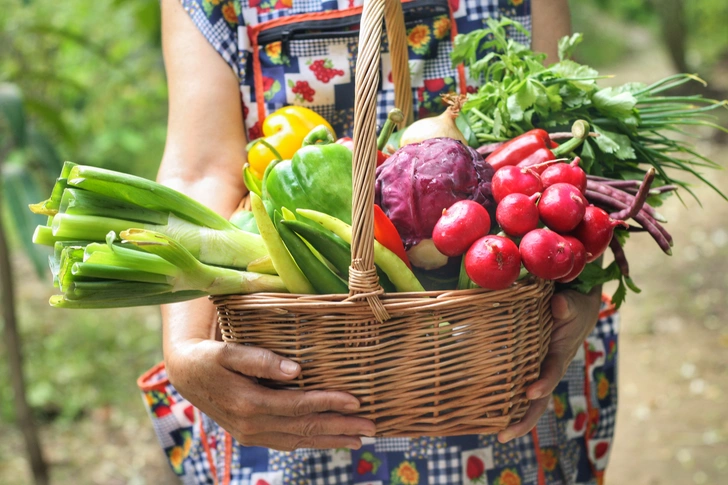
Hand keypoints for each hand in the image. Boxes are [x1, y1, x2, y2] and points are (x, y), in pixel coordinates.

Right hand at [166, 338, 376, 450]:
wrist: (185, 374)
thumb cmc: (209, 357)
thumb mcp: (228, 351)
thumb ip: (260, 360)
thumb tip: (296, 370)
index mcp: (249, 403)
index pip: (299, 405)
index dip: (329, 403)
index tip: (356, 400)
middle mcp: (252, 425)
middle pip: (305, 428)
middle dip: (340, 428)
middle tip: (371, 427)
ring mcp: (252, 434)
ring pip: (299, 440)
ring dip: (331, 440)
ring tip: (359, 438)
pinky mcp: (252, 435)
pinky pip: (288, 442)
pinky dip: (311, 442)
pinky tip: (329, 440)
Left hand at [497, 288, 601, 442]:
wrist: (575, 310)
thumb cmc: (574, 308)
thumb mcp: (574, 305)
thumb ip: (567, 306)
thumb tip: (559, 304)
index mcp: (560, 355)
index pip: (551, 372)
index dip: (543, 383)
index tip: (530, 392)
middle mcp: (548, 369)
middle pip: (538, 400)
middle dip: (523, 420)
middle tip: (504, 435)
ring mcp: (537, 371)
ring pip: (526, 401)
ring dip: (511, 418)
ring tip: (493, 435)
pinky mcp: (527, 368)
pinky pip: (515, 387)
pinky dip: (503, 401)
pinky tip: (484, 414)